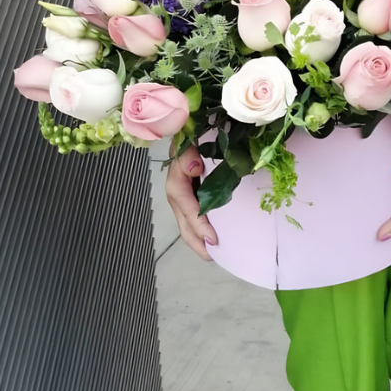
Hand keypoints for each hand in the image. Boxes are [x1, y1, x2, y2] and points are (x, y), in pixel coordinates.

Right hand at [165, 144, 216, 261]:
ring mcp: (182, 200)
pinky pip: (193, 219)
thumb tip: (194, 168)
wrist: (184, 134)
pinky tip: (212, 237)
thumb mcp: (186, 144)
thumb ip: (187, 155)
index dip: (200, 226)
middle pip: (185, 226)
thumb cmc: (187, 140)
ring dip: (199, 240)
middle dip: (197, 243)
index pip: (188, 210)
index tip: (213, 239)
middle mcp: (177, 196)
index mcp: (176, 185)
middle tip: (213, 256)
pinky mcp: (189, 199)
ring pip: (187, 226)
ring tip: (214, 253)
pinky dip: (201, 231)